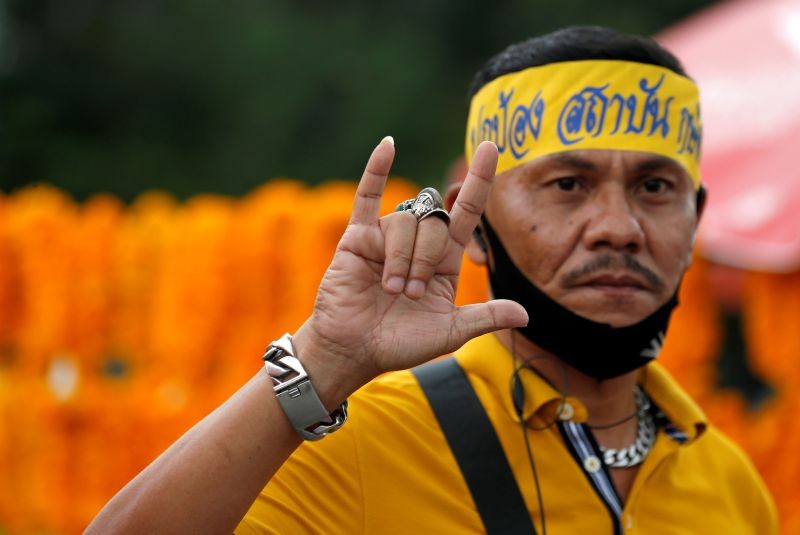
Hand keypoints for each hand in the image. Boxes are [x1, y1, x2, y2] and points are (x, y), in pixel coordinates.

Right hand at [294, 138, 527, 400]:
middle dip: (426, 260)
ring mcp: (387, 236)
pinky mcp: (358, 237)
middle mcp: (418, 243)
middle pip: (435, 223)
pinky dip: (377, 170)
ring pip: (405, 221)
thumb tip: (525, 314)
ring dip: (402, 259)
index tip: (490, 148)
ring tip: (390, 289)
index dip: (480, 181)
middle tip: (410, 294)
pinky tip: (388, 145)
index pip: (467, 212)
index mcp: (444, 261)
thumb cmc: (400, 343)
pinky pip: (367, 196)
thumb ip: (485, 317)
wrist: (354, 351)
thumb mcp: (450, 332)